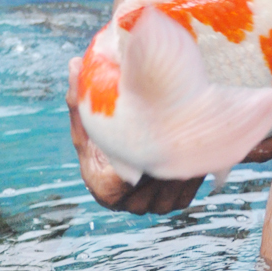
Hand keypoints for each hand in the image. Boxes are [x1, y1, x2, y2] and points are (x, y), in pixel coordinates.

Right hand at [66, 57, 203, 214]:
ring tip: (191, 132)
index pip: (127, 173)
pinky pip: (190, 188)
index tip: (153, 127)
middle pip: (154, 180)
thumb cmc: (102, 138)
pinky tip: (197, 146)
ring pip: (175, 185)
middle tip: (181, 124)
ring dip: (184, 161)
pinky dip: (194, 170)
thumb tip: (74, 63)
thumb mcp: (88, 120)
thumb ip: (79, 98)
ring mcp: (154, 207)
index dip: (143, 152)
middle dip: (167, 154)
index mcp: (104, 189)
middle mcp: (130, 205)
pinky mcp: (176, 204)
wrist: (125, 158)